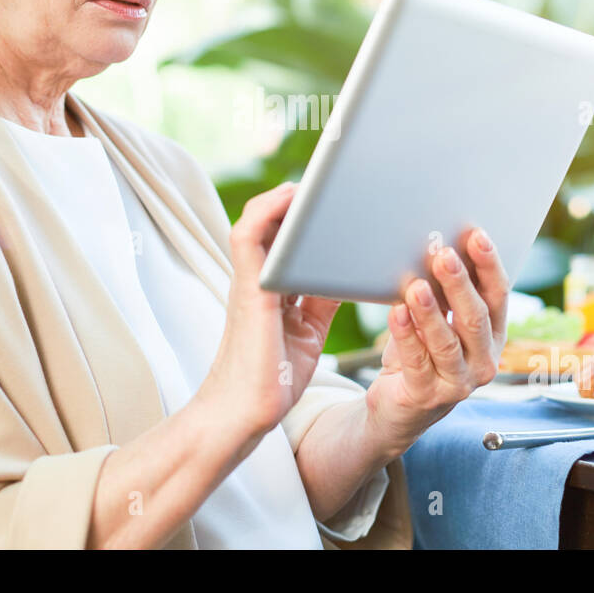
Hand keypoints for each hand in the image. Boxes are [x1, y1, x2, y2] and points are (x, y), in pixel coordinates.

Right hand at [197, 182, 342, 437]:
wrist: (244, 415)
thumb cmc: (271, 378)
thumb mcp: (308, 329)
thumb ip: (321, 297)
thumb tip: (349, 269)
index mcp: (272, 287)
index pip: (287, 238)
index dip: (305, 214)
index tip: (332, 195)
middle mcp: (258, 277)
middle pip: (275, 223)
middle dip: (300, 199)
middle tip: (331, 177)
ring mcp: (250, 280)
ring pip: (259, 221)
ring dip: (284, 197)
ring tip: (313, 180)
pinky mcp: (248, 287)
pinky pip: (249, 236)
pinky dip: (267, 210)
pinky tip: (292, 197)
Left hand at [365, 226, 508, 455]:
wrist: (398, 407)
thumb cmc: (421, 353)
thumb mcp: (437, 320)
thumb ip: (442, 293)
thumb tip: (437, 246)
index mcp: (493, 336)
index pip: (498, 296)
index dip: (489, 265)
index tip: (476, 236)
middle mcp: (483, 360)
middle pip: (475, 317)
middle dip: (459, 283)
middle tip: (443, 254)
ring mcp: (458, 383)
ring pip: (447, 342)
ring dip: (431, 311)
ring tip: (416, 285)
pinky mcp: (427, 396)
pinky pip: (416, 362)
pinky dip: (406, 335)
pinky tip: (397, 313)